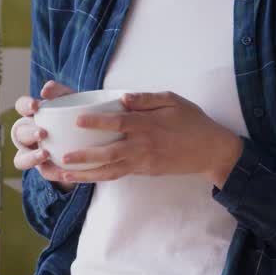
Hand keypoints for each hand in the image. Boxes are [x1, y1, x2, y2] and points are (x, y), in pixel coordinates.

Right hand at [12, 80, 76, 192]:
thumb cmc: (76, 113)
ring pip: (21, 159)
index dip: (25, 106)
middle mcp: (29, 134)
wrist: (94, 139)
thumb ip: (58, 91)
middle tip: (42, 133)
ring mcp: (34, 153)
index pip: (21, 106)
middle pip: (20, 134)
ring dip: (31, 157)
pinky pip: (45, 174)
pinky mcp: (46, 169)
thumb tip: (45, 90)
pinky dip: (54, 173)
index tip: (36, 106)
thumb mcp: (70, 99)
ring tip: (45, 154)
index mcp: (34, 115)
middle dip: (29, 133)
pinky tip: (65, 172)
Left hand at [57, 91, 243, 187]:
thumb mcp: (173, 100)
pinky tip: (84, 177)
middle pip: (111, 152)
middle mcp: (144, 146)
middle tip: (64, 157)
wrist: (211, 150)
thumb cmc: (192, 121)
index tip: (78, 120)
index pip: (120, 123)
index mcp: (149, 125)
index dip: (98, 121)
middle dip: (86, 157)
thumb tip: (124, 97)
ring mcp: (144, 162)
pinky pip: (120, 174)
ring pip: (112, 170)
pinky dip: (101, 177)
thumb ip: (147, 99)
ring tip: (65, 174)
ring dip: (88, 174)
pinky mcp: (145, 171)